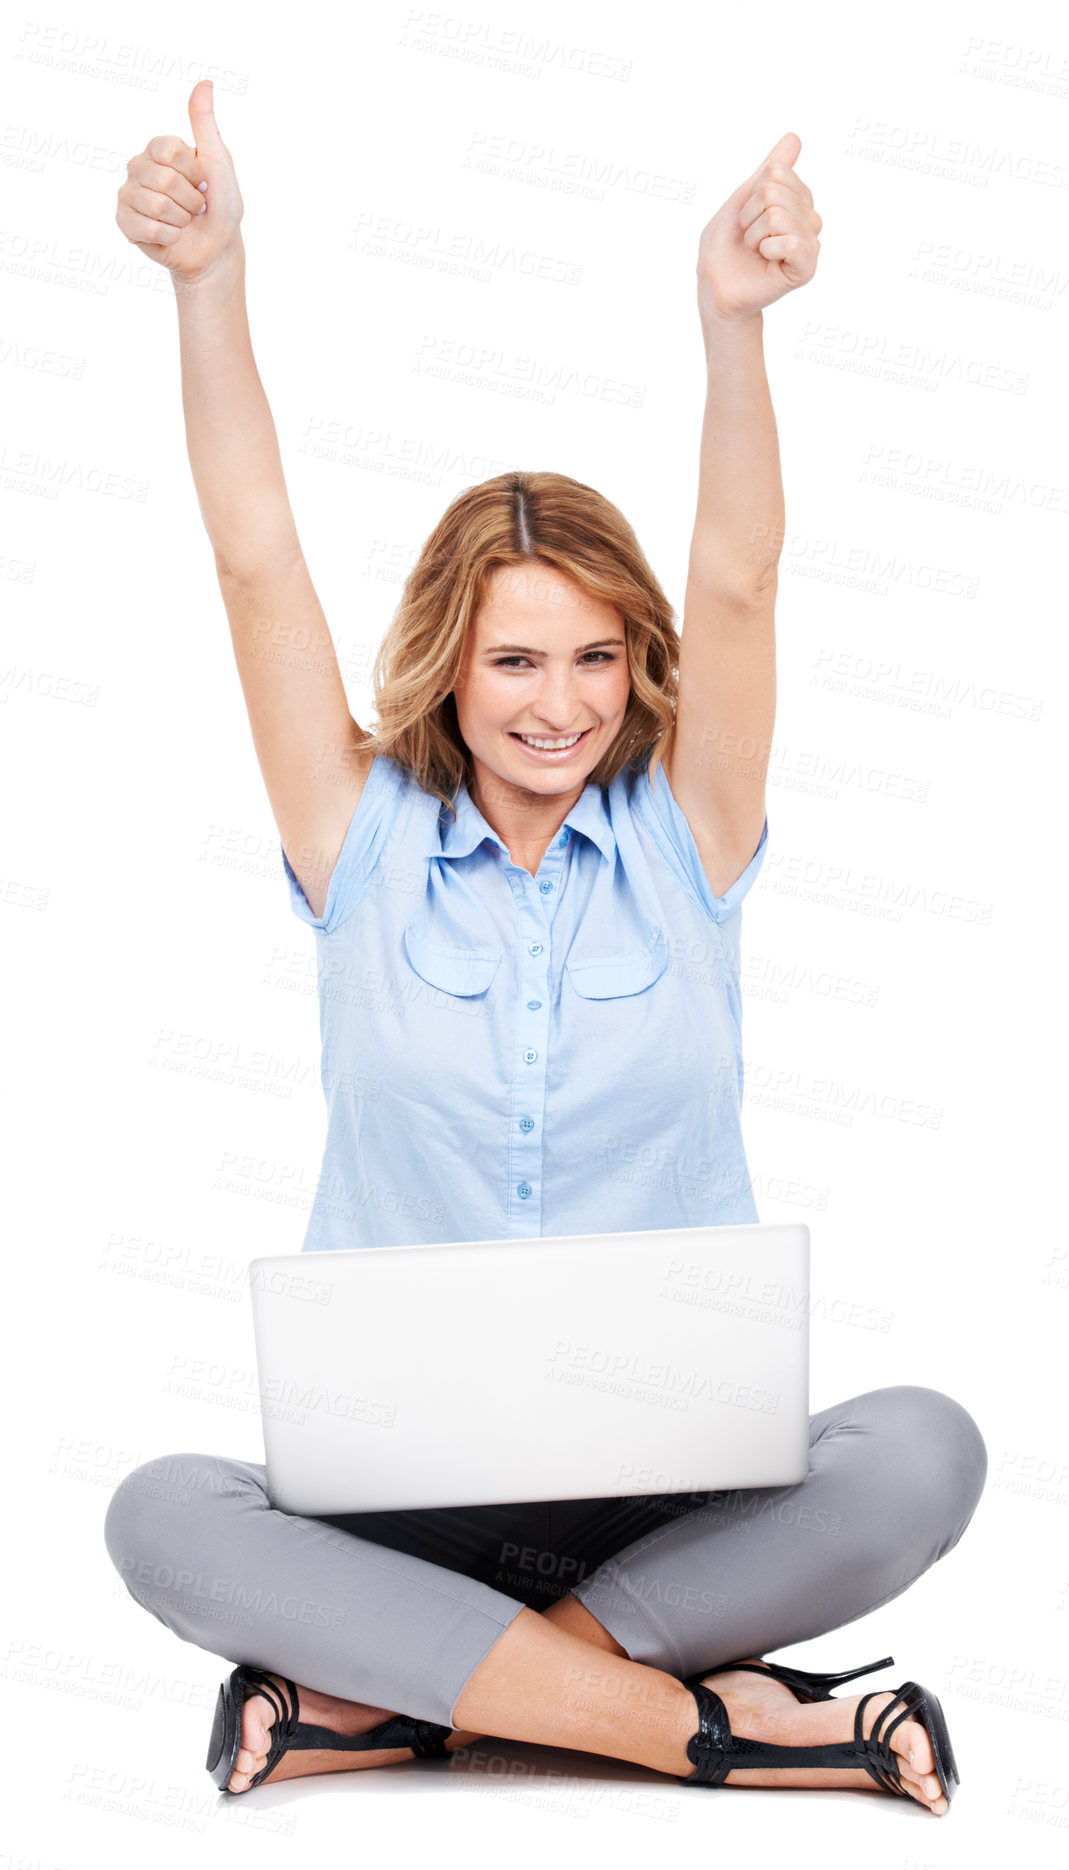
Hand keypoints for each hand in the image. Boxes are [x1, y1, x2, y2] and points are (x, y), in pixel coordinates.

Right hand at [115, 78, 244, 283]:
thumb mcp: (218, 160)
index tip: (202, 181)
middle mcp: (138, 166)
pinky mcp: (124, 222)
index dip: (194, 172)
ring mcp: (128, 194)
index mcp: (158, 149)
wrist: (216, 247)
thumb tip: (205, 82)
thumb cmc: (220, 204)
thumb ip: (205, 123)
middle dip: (190, 200)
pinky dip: (169, 236)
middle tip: (194, 206)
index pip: (169, 150)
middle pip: (163, 180)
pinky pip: (146, 228)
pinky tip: (171, 234)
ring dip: (180, 219)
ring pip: (155, 205)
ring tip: (183, 220)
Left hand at [696, 131, 820, 325]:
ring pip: (779, 215)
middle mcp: (809, 219)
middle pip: (776, 191)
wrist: (715, 285)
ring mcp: (810, 243)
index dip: (752, 193)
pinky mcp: (806, 268)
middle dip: (750, 215)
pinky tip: (766, 260)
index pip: (777, 171)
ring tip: (755, 250)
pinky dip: (767, 249)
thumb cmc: (726, 245)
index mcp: (796, 199)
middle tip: (749, 237)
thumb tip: (795, 137)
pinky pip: (791, 241)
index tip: (747, 217)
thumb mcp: (744, 197)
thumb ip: (771, 168)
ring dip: (754, 234)